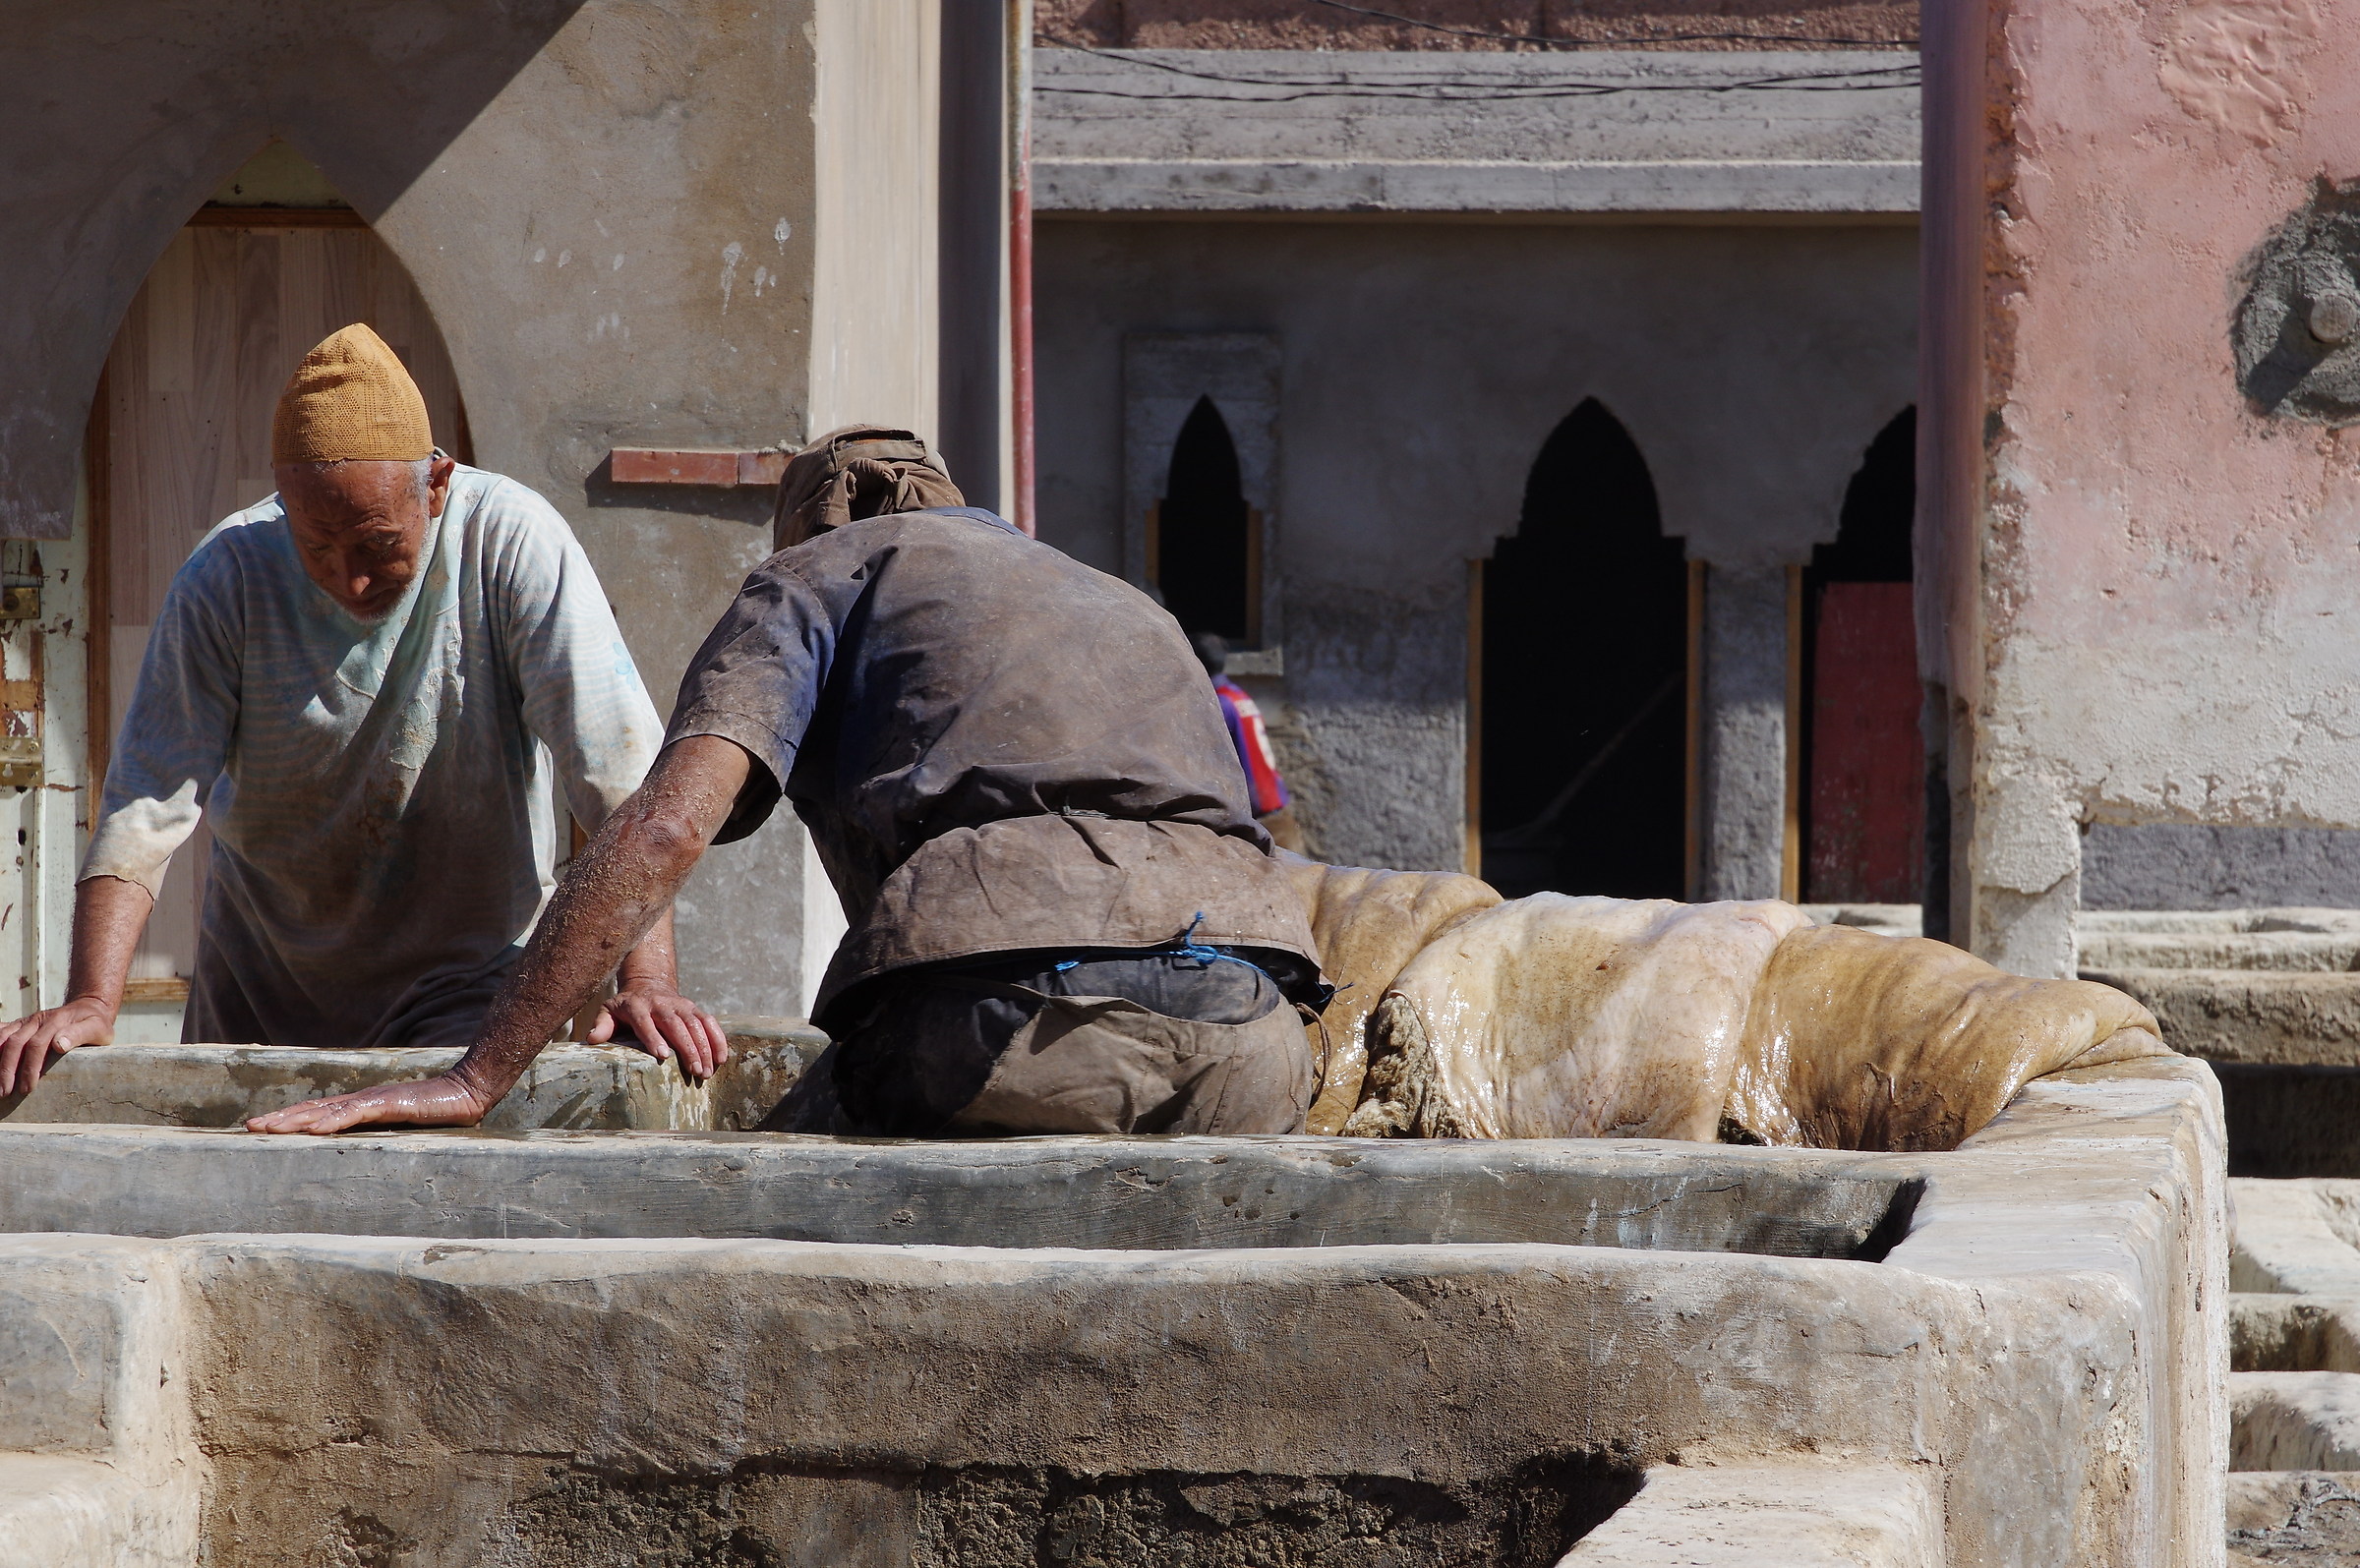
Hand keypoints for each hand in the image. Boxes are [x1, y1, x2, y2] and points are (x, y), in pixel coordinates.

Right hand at [0, 996, 114, 1096]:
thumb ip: (80, 1034)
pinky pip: (1, 1031)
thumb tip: (60, 1044)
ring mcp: (26, 1021)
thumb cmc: (94, 1023)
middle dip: (8, 1069)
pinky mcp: (20, 1025)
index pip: (37, 1045)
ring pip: (4, 1038)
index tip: (27, 1088)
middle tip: (5, 1092)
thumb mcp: (97, 1028)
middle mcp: (37, 1020)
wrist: (89, 1006)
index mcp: (56, 1021)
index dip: (30, 1067)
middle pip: (16, 1043)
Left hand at [245, 1072, 495, 1134]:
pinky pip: (355, 1114)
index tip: (262, 1127)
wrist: (467, 1092)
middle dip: (280, 1119)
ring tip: (269, 1129)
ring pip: (326, 1111)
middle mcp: (362, 1099)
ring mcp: (374, 1100)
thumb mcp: (402, 1126)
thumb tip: (362, 1151)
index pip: (318, 1111)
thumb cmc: (439, 1111)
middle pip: (313, 1109)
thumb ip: (381, 1132)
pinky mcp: (389, 1104)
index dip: (289, 1118)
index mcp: (362, 1105)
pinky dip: (332, 1122)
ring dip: (295, 1121)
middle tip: (250, 1127)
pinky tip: (314, 1131)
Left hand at [587, 980, 730, 1081]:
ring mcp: (681, 1005)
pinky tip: (722, 1058)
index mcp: (638, 1006)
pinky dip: (718, 1039)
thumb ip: (602, 1025)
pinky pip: (710, 1022)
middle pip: (677, 1025)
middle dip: (688, 1048)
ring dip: (705, 1048)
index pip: (646, 1022)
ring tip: (707, 1072)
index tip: (663, 1055)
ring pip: (696, 1025)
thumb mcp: (609, 1011)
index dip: (654, 1037)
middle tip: (696, 1071)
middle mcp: (662, 1003)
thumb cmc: (625, 1007)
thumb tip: (592, 1039)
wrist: (648, 984)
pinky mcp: (694, 1008)